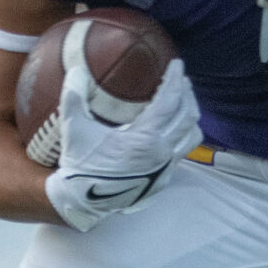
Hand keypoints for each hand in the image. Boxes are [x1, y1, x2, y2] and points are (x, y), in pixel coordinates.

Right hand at [44, 51, 201, 231]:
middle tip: (181, 80)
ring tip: (183, 104)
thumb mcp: (75, 128)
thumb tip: (75, 70)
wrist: (82, 202)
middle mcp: (162, 153)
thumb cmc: (80, 164)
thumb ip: (74, 97)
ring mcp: (165, 169)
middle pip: (188, 116)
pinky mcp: (163, 180)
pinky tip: (172, 131)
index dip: (175, 79)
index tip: (177, 65)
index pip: (170, 101)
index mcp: (145, 138)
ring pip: (192, 137)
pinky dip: (182, 137)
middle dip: (187, 94)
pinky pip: (182, 154)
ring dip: (190, 117)